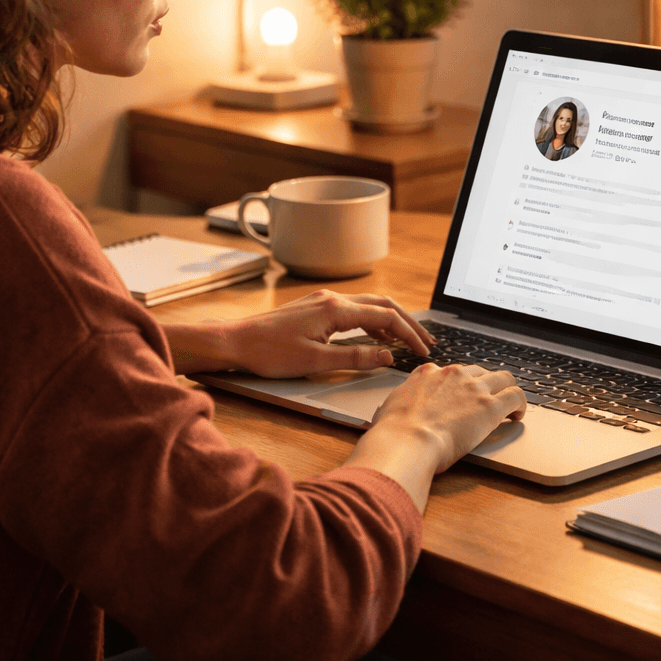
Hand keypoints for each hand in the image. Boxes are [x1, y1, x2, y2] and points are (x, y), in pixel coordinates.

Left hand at [162, 290, 434, 377]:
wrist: (235, 342)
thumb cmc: (269, 353)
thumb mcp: (316, 361)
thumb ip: (355, 358)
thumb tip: (388, 357)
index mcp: (335, 310)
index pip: (385, 318)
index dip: (409, 335)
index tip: (423, 352)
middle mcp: (332, 299)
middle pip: (382, 305)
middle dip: (407, 323)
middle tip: (426, 342)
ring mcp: (323, 301)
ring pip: (368, 306)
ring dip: (391, 322)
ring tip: (407, 341)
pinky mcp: (315, 308)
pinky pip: (353, 310)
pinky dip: (372, 322)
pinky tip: (375, 339)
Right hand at [370, 363, 526, 471]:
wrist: (407, 440)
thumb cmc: (394, 432)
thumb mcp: (388, 408)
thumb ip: (395, 405)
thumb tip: (389, 409)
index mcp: (428, 374)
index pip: (450, 373)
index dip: (459, 385)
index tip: (462, 396)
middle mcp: (453, 375)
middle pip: (479, 372)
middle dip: (486, 385)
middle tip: (488, 400)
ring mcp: (473, 388)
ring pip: (503, 377)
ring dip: (507, 390)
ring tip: (510, 406)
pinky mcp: (490, 406)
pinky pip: (516, 396)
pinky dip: (521, 404)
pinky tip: (517, 416)